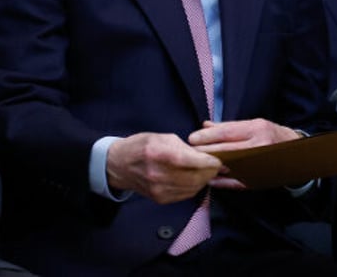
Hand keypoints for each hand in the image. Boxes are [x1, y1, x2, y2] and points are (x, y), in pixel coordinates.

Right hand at [106, 132, 221, 202]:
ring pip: (192, 188)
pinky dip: (194, 187)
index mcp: (159, 154)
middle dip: (210, 172)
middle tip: (217, 166)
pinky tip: (195, 179)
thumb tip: (204, 155)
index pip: (191, 161)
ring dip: (204, 180)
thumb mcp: (162, 137)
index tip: (218, 159)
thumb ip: (184, 146)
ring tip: (208, 171)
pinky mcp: (159, 199)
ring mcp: (158, 189)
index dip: (208, 161)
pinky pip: (185, 195)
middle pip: (194, 177)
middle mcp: (158, 174)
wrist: (119, 165)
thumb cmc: (142, 146)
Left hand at [188, 118, 301, 188]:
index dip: (207, 136)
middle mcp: (258, 146)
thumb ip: (228, 126)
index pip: (226, 132)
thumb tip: (205, 125)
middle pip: (225, 149)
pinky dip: (221, 181)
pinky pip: (235, 182)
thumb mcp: (253, 124)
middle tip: (189, 151)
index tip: (192, 138)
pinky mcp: (257, 179)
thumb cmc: (271, 136)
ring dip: (210, 166)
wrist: (296, 153)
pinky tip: (210, 179)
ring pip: (228, 166)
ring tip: (195, 164)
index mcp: (256, 129)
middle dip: (204, 151)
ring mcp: (258, 165)